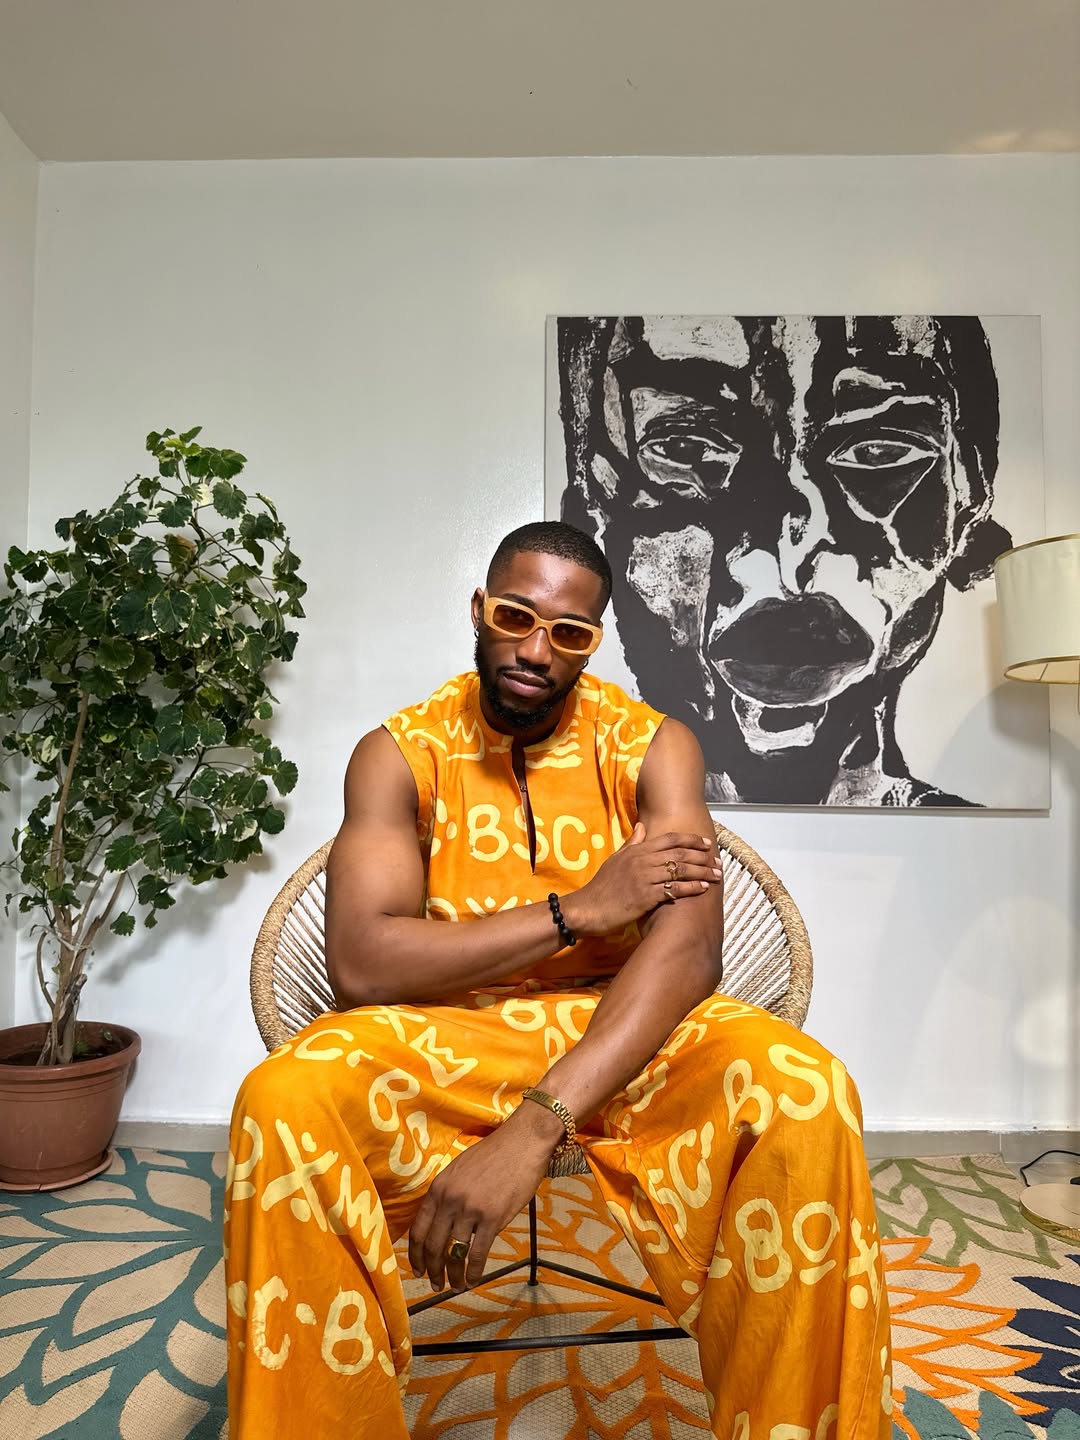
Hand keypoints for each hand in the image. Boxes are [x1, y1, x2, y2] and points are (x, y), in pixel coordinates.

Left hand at [408, 1107, 559, 1291]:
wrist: (522, 1142)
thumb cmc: (493, 1154)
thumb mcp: (459, 1170)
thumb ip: (448, 1194)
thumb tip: (441, 1222)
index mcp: (438, 1188)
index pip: (419, 1229)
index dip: (416, 1254)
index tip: (418, 1270)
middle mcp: (450, 1200)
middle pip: (433, 1246)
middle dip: (432, 1271)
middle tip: (435, 1285)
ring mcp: (470, 1210)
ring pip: (454, 1254)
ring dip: (453, 1276)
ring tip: (455, 1287)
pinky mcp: (492, 1218)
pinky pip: (477, 1254)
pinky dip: (474, 1272)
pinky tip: (474, 1281)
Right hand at [562, 823, 720, 936]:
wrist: (587, 909)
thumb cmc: (602, 887)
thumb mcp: (616, 859)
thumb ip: (632, 843)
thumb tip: (643, 826)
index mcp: (637, 851)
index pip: (669, 839)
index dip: (691, 839)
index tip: (706, 843)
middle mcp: (642, 861)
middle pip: (680, 853)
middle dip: (702, 857)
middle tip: (718, 861)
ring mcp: (644, 878)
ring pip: (680, 870)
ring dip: (702, 872)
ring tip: (717, 875)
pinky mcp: (645, 896)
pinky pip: (674, 890)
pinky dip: (691, 888)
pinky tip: (703, 889)